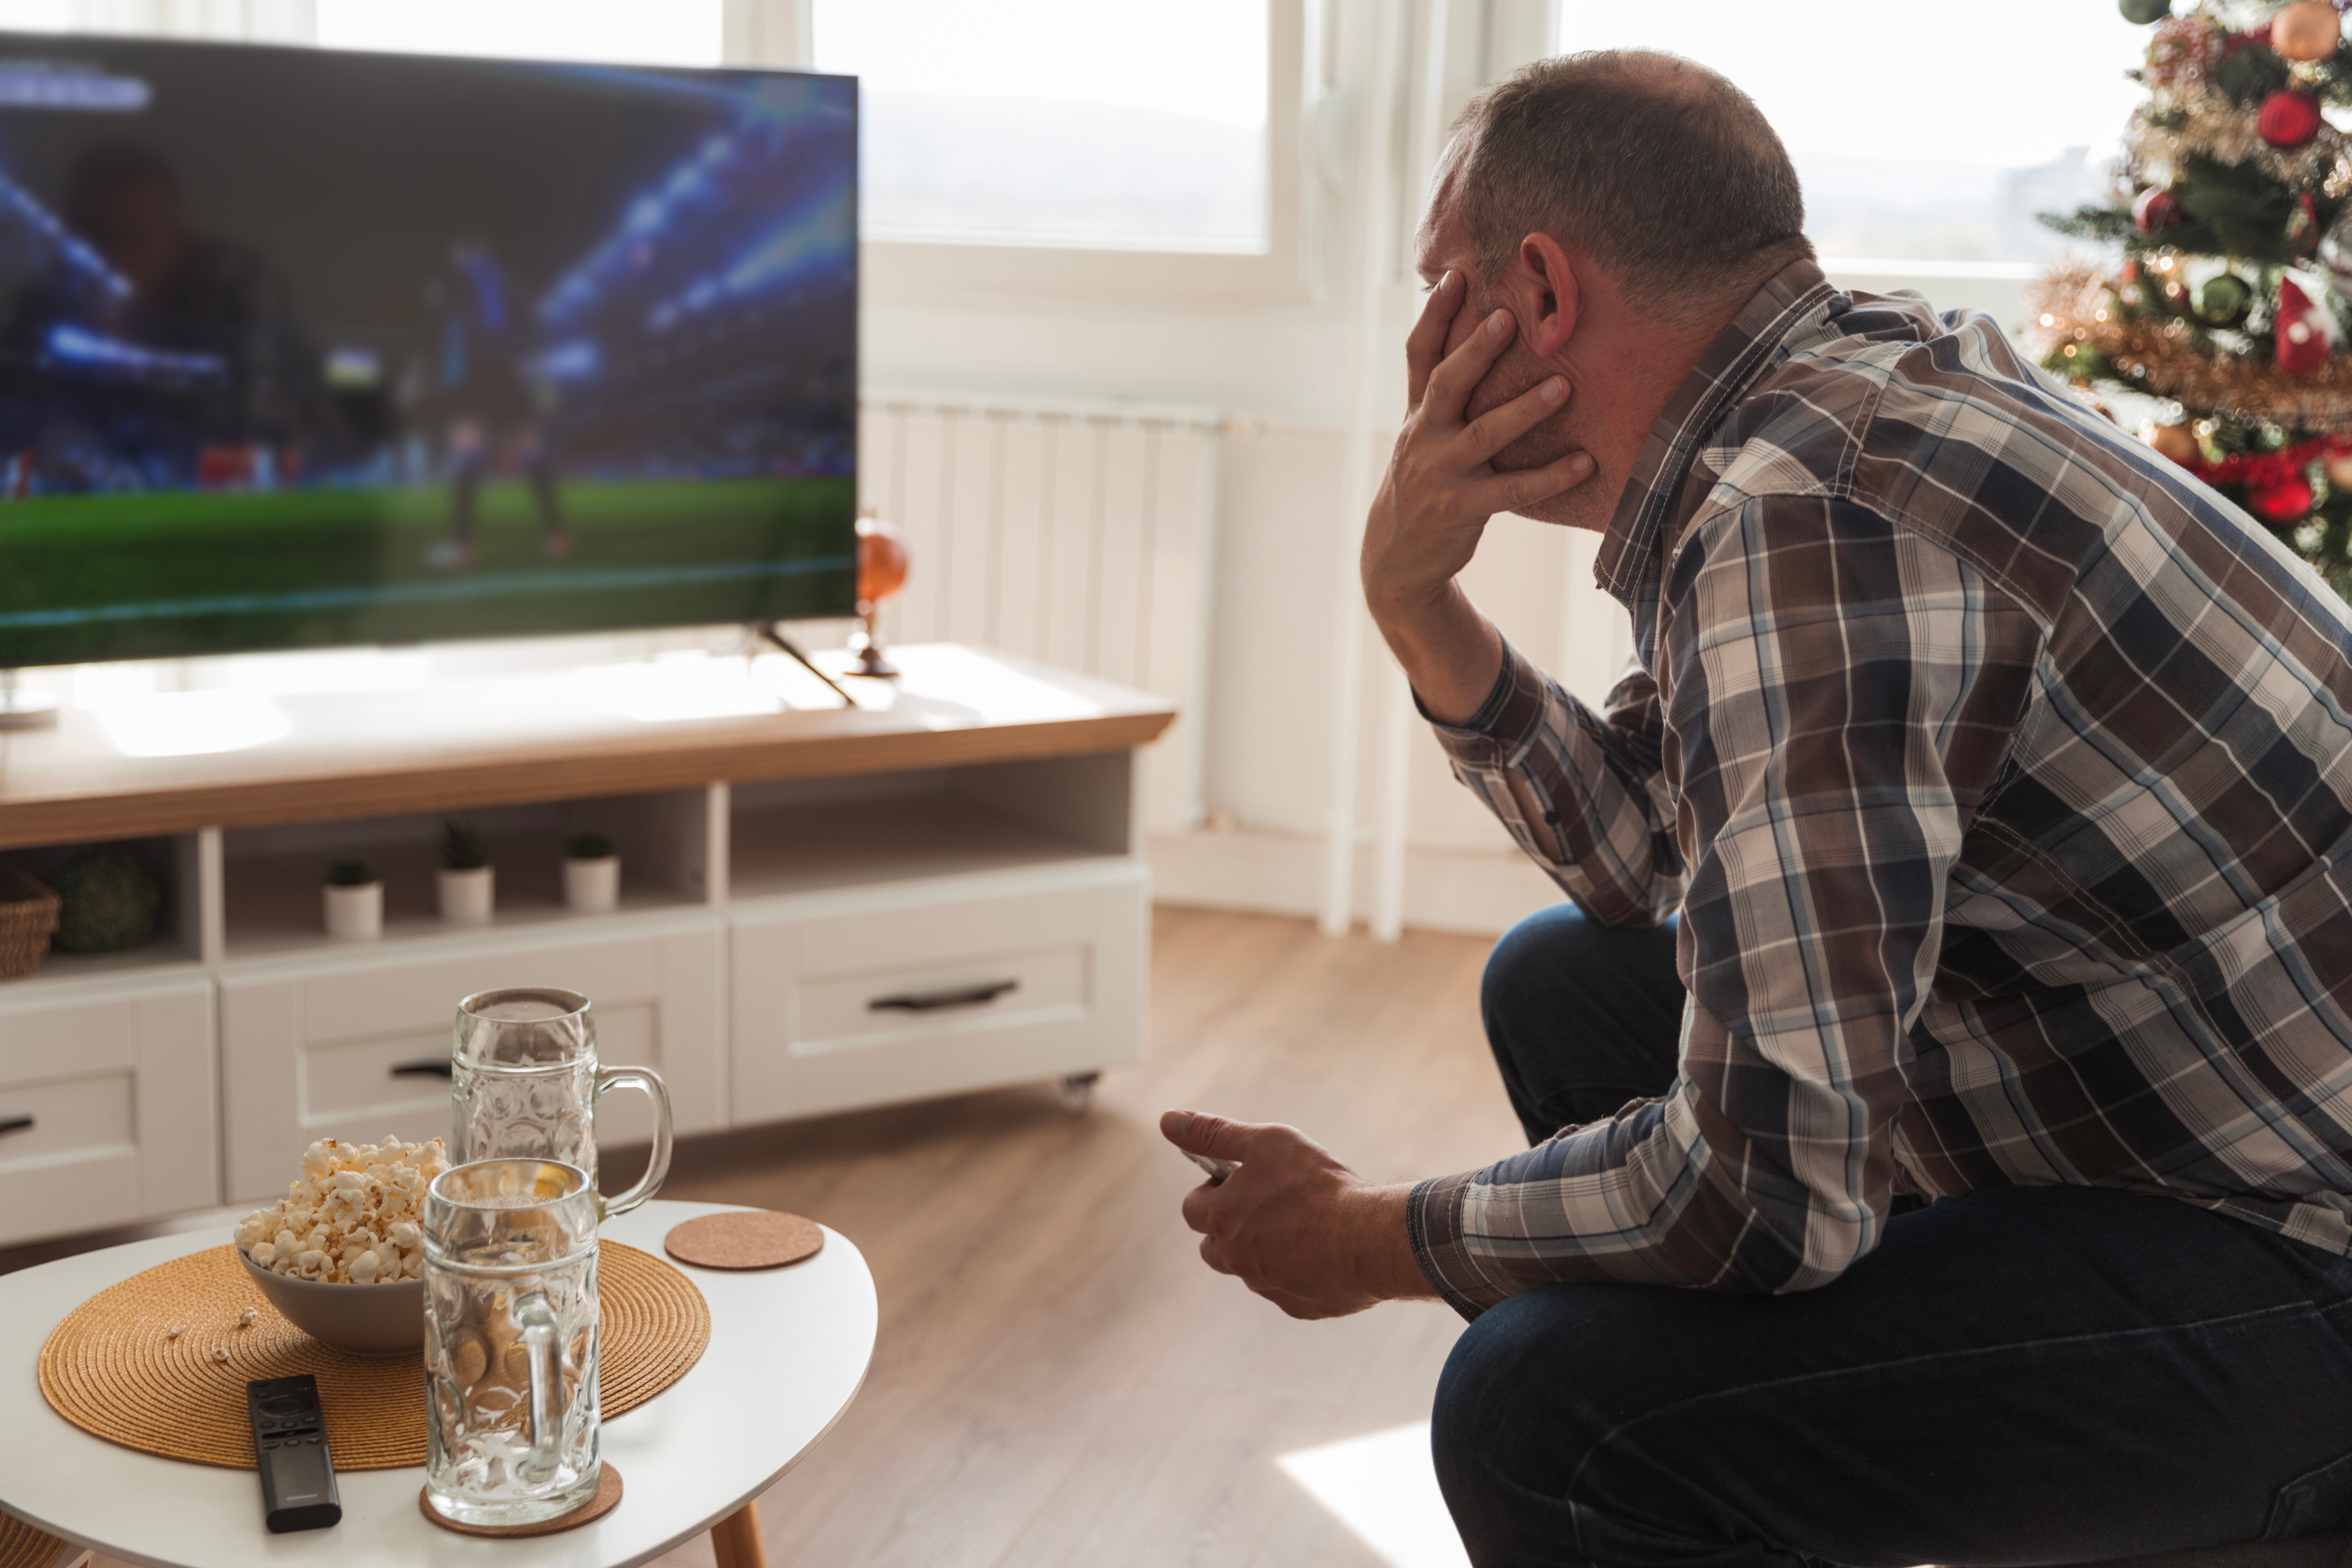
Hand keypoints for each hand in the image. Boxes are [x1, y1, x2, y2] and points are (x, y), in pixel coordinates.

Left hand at [1162, 1108, 1432, 1318]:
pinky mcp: (1299, 1307)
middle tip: (1269, 1203)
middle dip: (1230, 1226)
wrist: (1370, 1238)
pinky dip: (1297, 1272)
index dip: (1214, 1190)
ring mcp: (1268, 1287)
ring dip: (1264, 1249)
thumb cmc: (1318, 1185)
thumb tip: (1168, 1121)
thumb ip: (1214, 1132)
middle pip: (1214, 1246)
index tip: (1242, 1179)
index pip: (1192, 1208)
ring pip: (1250, 1268)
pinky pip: (1286, 1289)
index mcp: (1221, 1219)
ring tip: (1303, 1224)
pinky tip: (1324, 1251)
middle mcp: (1237, 1260)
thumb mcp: (1265, 1142)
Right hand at [1360, 272, 1595, 720]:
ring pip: (1483, 435)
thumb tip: (1469, 336)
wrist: (1396, 560)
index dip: (1435, 314)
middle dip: (1475, 349)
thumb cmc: (1425, 485)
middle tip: (1507, 317)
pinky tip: (1584, 462)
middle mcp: (1423, 437)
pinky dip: (1549, 476)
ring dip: (1523, 410)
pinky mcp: (1460, 509)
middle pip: (1446, 383)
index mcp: (1416, 414)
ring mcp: (1440, 473)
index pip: (1419, 355)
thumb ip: (1439, 393)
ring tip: (1563, 387)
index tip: (1457, 274)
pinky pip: (1511, 489)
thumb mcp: (1421, 436)